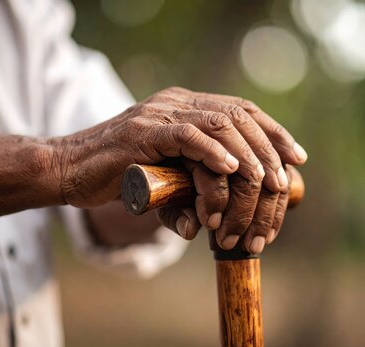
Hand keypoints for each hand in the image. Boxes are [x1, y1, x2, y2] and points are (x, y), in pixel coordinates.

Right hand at [50, 87, 306, 252]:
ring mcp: (157, 114)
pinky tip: (232, 167)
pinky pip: (184, 136)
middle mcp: (174, 104)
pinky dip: (211, 151)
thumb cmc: (116, 177)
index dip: (272, 132)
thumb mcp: (161, 182)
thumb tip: (205, 224)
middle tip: (286, 175)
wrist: (69, 170)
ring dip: (248, 153)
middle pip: (236, 114)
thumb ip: (184, 192)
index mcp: (184, 108)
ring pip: (217, 123)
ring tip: (267, 179)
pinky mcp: (141, 132)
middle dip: (269, 145)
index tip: (295, 158)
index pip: (239, 111)